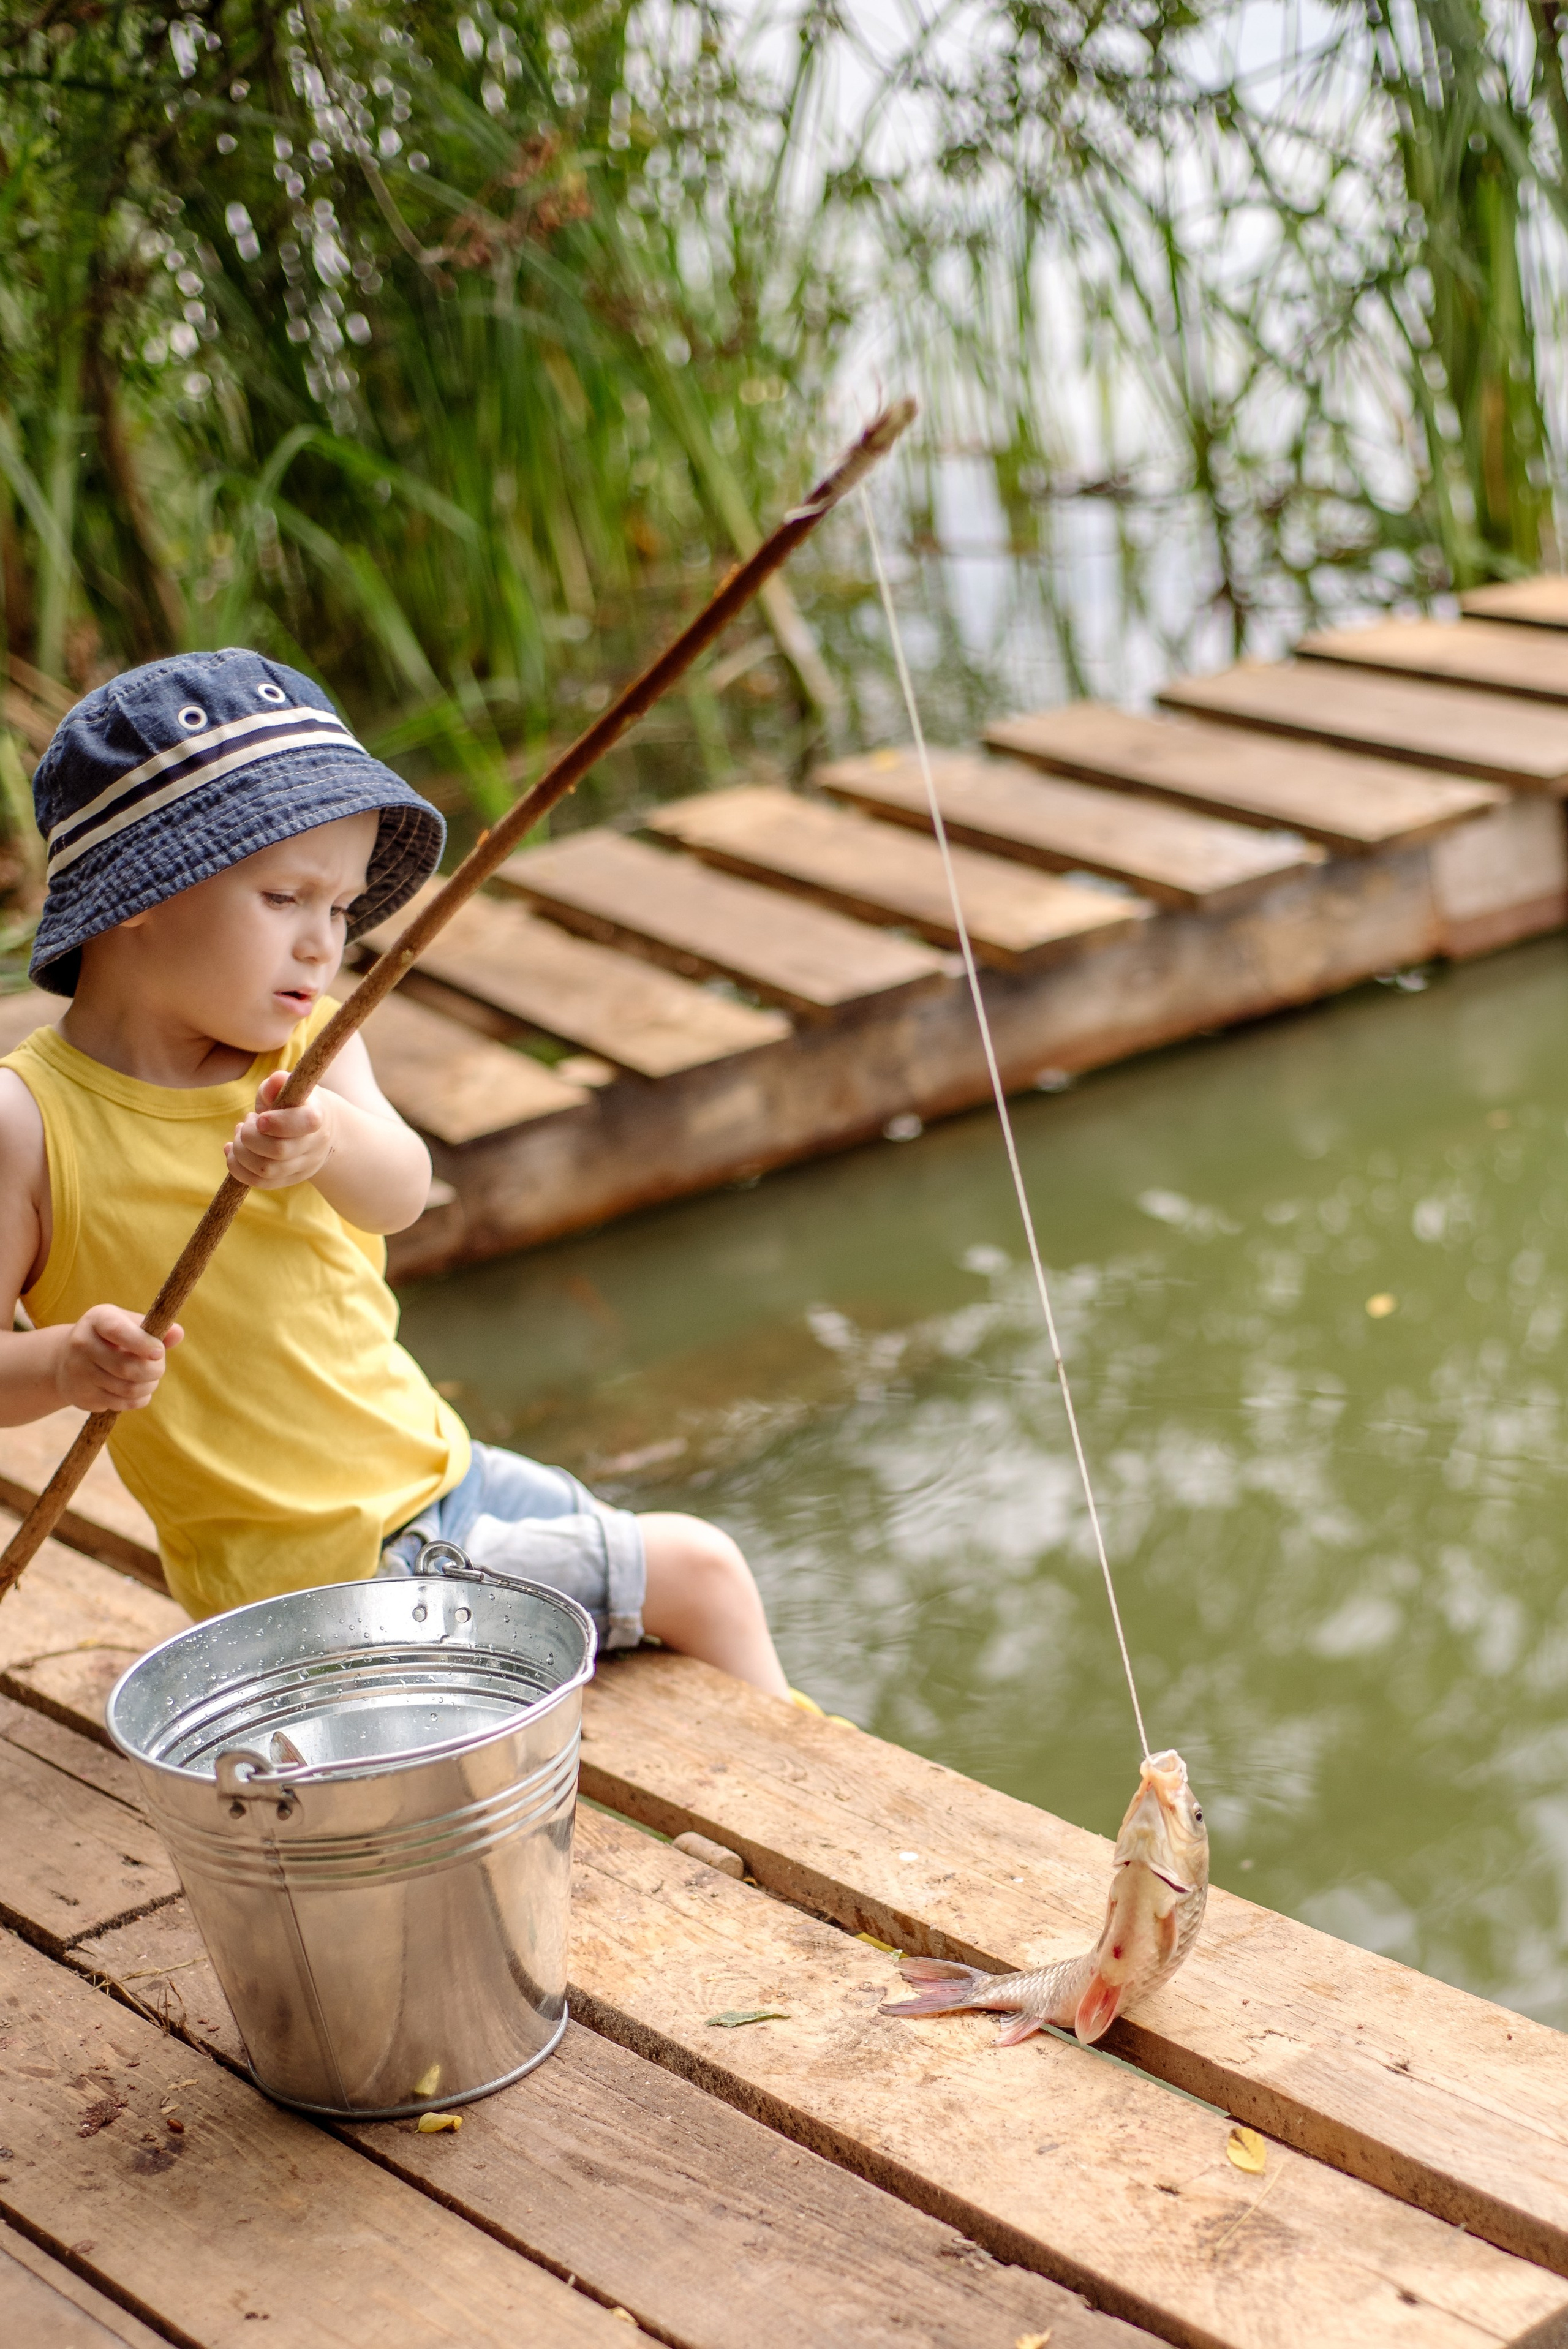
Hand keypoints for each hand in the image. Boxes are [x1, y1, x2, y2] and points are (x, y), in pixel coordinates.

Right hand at [55, 1304, 182, 1413]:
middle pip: (127, 1367)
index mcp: (97, 1320)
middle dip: (154, 1371)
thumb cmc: (110, 1337)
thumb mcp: (128, 1324)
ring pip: (127, 1389)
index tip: (160, 1353)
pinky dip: (138, 1399)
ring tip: (150, 1379)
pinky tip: (137, 1391)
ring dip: (149, 1386)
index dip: (142, 1343)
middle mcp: (82, 1344)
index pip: (118, 1331)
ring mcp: (78, 1372)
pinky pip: (121, 1404)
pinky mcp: (82, 1396)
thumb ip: (154, 1329)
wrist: (66, 1359)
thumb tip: (178, 1334)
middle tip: (159, 1368)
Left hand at [226, 1070, 336, 1189]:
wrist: (316, 1129)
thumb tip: (275, 1081)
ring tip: (239, 1136)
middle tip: (246, 1122)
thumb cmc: (295, 1102)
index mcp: (318, 1116)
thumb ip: (278, 1082)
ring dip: (241, 1153)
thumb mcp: (288, 1087)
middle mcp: (314, 1145)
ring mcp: (303, 1166)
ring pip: (266, 1171)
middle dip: (250, 1137)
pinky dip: (238, 1169)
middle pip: (279, 1151)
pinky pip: (260, 1183)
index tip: (259, 1117)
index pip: (305, 1123)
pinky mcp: (289, 1179)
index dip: (278, 1122)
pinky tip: (232, 1153)